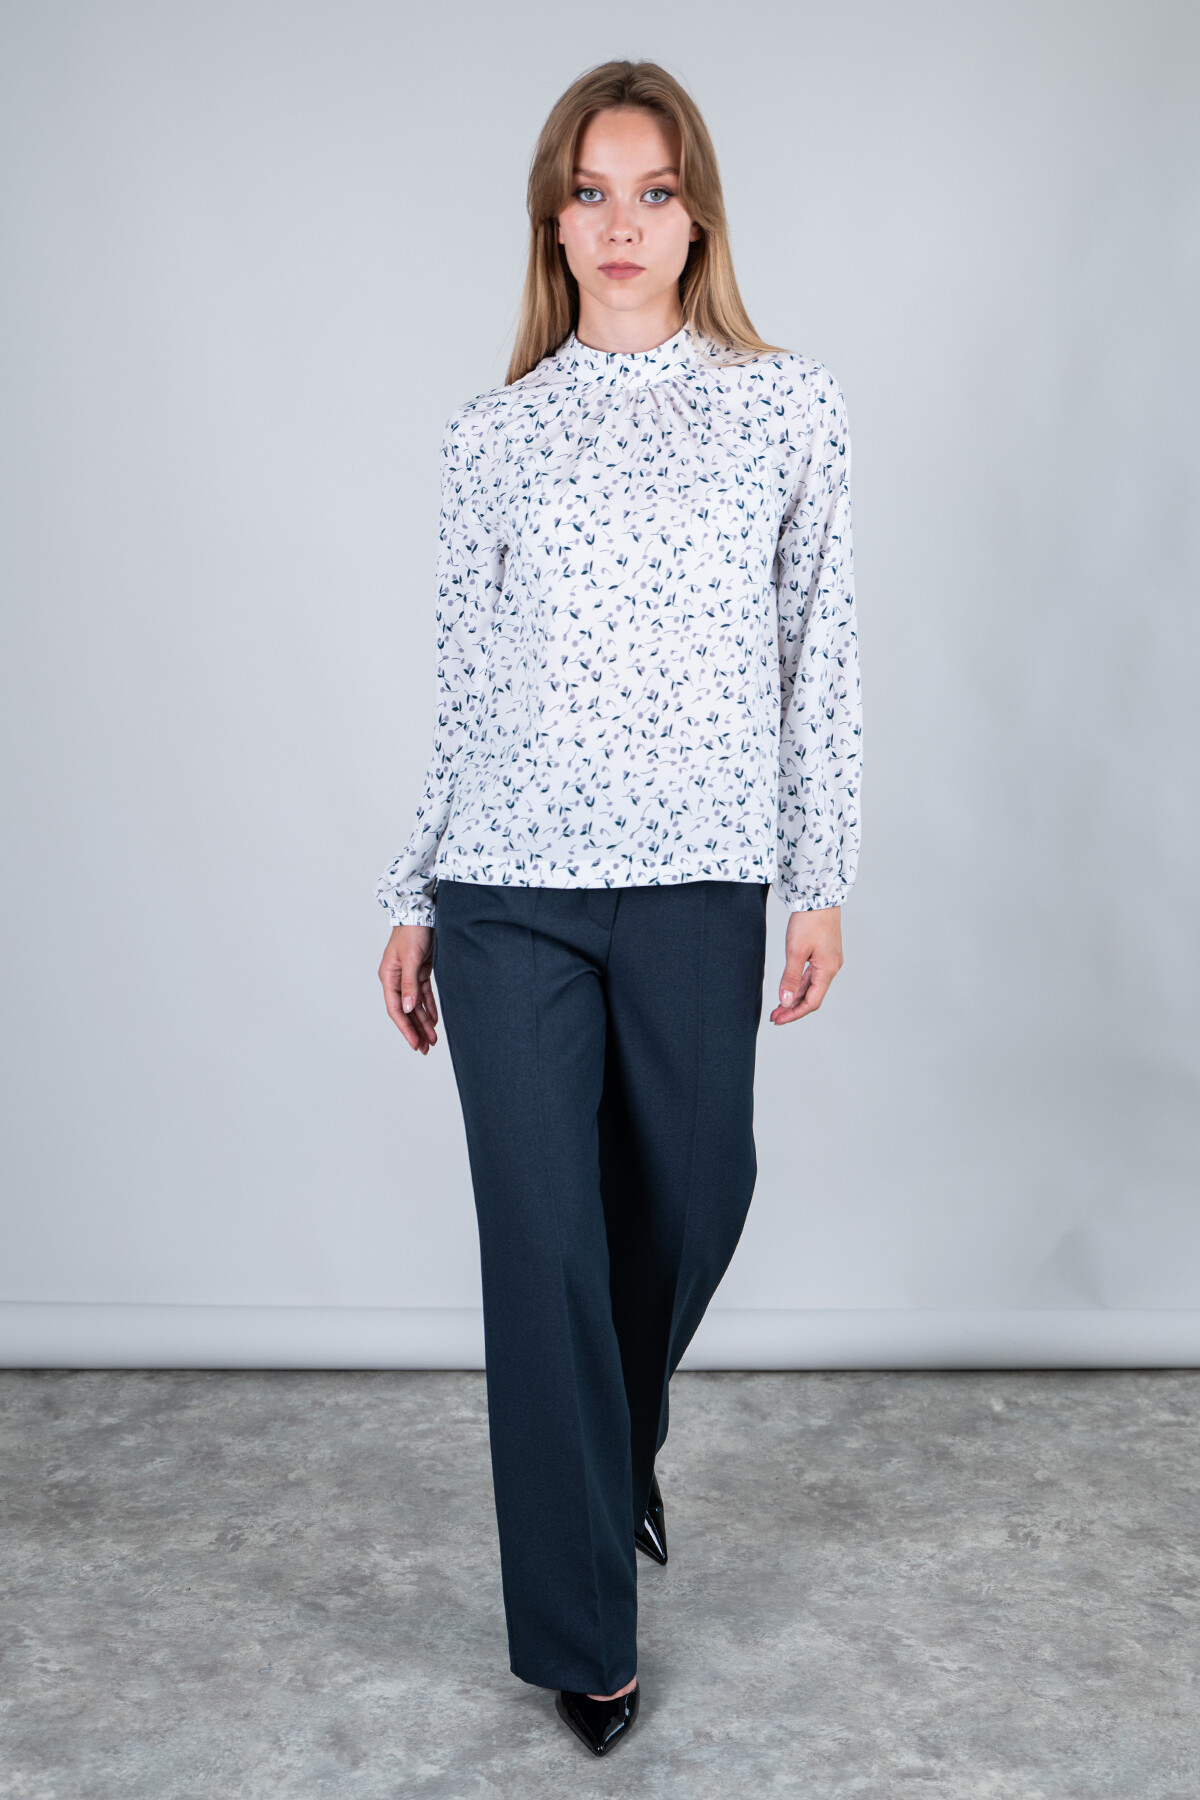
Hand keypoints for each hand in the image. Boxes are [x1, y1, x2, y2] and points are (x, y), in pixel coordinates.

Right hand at [379, 924, 438, 1053]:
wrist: (421, 911)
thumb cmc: (412, 932)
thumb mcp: (411, 959)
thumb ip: (410, 985)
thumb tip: (407, 1009)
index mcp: (389, 977)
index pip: (395, 1009)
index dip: (405, 1028)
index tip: (415, 1044)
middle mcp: (396, 979)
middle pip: (405, 1011)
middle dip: (415, 1030)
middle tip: (425, 1048)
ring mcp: (408, 975)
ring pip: (415, 1005)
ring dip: (423, 1022)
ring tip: (433, 1040)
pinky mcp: (420, 971)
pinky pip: (424, 994)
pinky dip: (428, 1007)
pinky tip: (434, 1020)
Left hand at [770, 906, 842, 1024]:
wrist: (820, 897)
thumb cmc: (809, 920)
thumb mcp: (795, 951)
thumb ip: (790, 978)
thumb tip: (785, 1001)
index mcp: (827, 970)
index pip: (812, 1002)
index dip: (794, 1013)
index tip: (778, 1019)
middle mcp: (831, 968)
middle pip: (812, 996)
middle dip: (793, 1008)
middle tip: (775, 1016)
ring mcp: (829, 961)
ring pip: (811, 986)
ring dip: (795, 997)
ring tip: (779, 1006)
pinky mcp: (824, 953)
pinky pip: (812, 975)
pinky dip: (800, 984)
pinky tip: (789, 989)